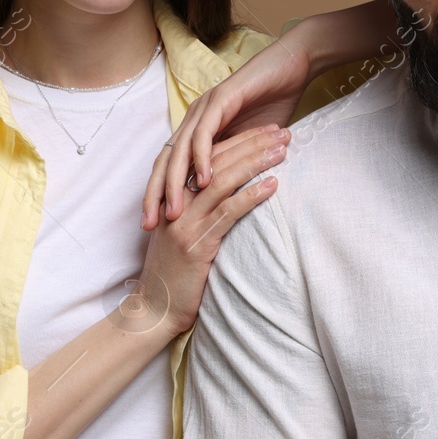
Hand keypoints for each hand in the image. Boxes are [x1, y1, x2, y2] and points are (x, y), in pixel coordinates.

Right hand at [137, 123, 289, 336]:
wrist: (155, 309)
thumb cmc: (175, 273)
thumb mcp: (184, 233)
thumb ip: (201, 209)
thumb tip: (233, 190)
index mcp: (173, 194)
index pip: (207, 155)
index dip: (238, 139)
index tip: (266, 129)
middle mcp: (176, 201)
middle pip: (217, 160)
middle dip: (252, 142)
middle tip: (282, 132)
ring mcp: (184, 221)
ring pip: (223, 180)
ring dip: (256, 161)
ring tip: (282, 151)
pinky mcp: (196, 243)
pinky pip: (227, 212)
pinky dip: (251, 196)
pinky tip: (273, 185)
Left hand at [142, 36, 311, 227]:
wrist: (290, 67)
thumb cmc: (273, 104)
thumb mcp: (249, 143)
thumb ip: (233, 163)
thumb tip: (227, 194)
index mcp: (197, 129)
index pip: (169, 167)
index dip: (160, 195)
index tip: (154, 225)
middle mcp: (194, 119)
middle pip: (164, 162)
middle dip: (155, 195)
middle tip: (149, 226)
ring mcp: (204, 109)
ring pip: (180, 152)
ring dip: (175, 184)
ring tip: (173, 211)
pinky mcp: (220, 101)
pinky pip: (205, 134)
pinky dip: (203, 158)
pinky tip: (204, 181)